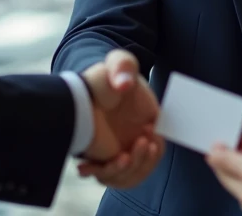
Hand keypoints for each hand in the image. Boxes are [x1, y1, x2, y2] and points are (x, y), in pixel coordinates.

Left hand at [77, 49, 164, 188]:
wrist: (82, 91)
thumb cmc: (104, 78)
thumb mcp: (118, 63)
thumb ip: (123, 65)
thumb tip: (124, 84)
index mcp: (148, 121)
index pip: (159, 143)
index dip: (156, 147)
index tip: (147, 134)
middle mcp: (136, 139)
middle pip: (147, 164)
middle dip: (143, 162)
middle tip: (134, 147)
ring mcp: (121, 150)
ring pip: (130, 175)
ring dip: (127, 171)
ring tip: (119, 157)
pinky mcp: (104, 159)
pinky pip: (110, 177)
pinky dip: (105, 175)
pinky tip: (90, 167)